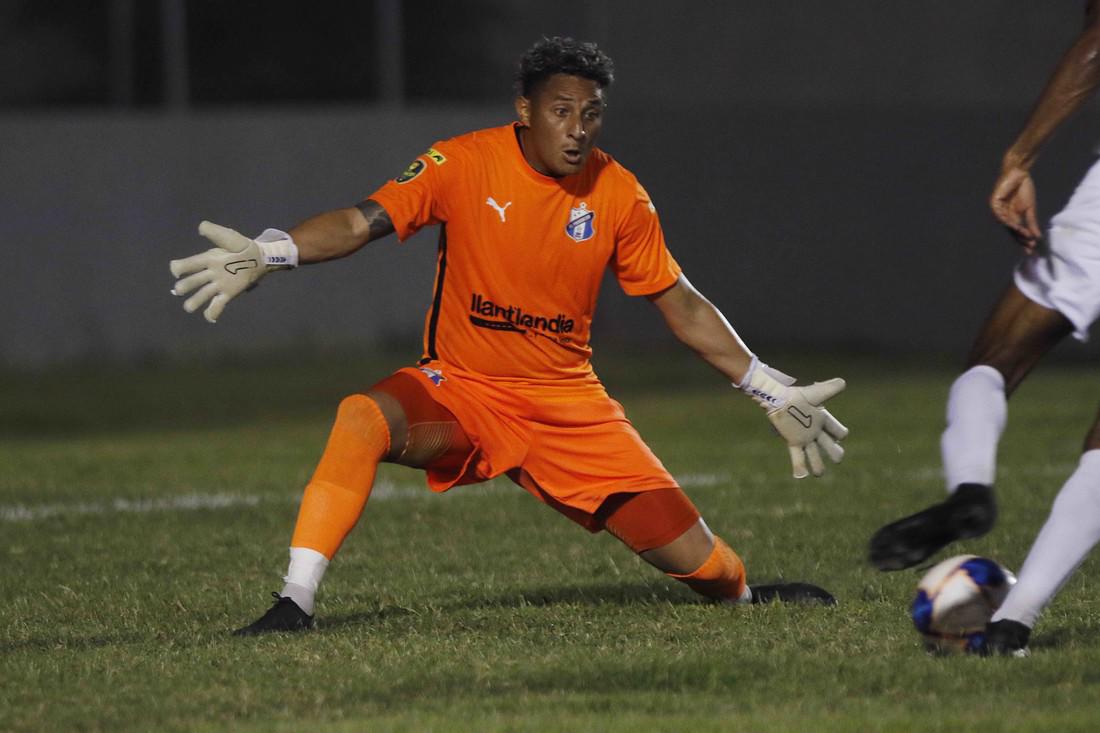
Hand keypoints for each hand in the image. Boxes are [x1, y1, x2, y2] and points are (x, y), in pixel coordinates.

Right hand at [170, 221, 294, 322]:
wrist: (259, 257)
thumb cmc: (242, 246)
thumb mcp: (228, 237)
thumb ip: (215, 232)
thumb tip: (201, 226)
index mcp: (208, 259)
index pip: (190, 264)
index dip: (180, 267)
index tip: (176, 270)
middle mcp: (210, 273)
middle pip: (194, 281)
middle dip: (185, 286)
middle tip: (179, 290)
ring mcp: (219, 285)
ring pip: (203, 295)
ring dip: (194, 302)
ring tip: (189, 308)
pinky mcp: (228, 294)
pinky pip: (218, 304)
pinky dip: (212, 312)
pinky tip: (210, 318)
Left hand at [739, 360, 848, 478]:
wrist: (777, 398)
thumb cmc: (796, 394)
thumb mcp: (816, 392)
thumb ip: (830, 388)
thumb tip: (843, 382)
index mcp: (823, 419)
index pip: (837, 430)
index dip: (840, 433)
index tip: (841, 435)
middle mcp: (815, 430)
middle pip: (828, 445)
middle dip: (834, 452)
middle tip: (838, 458)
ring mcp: (804, 438)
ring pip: (814, 454)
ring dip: (818, 464)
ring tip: (819, 474)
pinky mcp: (793, 441)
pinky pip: (798, 456)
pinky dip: (799, 467)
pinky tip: (801, 476)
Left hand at [990, 167, 1041, 252]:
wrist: (1018, 173)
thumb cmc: (1023, 188)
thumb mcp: (1030, 208)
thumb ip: (1032, 222)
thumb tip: (1037, 237)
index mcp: (1011, 217)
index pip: (1016, 232)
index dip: (1023, 241)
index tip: (1032, 250)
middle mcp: (1003, 216)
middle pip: (1011, 232)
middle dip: (1020, 241)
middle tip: (1029, 250)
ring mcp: (998, 211)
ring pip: (1007, 226)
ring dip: (1018, 233)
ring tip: (1028, 239)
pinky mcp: (994, 204)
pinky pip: (1002, 216)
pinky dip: (1011, 223)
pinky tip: (1019, 228)